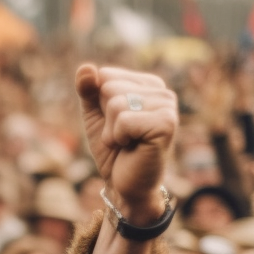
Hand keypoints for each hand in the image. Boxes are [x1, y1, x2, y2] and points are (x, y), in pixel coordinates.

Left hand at [75, 64, 177, 224]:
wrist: (125, 186)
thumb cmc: (113, 152)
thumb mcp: (95, 117)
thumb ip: (88, 91)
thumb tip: (85, 67)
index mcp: (146, 85)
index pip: (105, 76)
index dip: (99, 105)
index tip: (115, 124)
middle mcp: (161, 91)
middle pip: (109, 88)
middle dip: (106, 119)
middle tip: (121, 138)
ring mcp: (167, 106)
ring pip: (116, 104)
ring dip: (112, 131)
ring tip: (126, 143)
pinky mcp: (166, 124)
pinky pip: (124, 121)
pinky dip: (119, 138)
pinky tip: (133, 148)